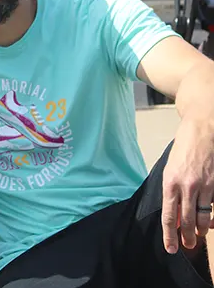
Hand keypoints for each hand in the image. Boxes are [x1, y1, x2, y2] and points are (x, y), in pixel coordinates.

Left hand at [161, 116, 213, 253]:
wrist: (201, 130)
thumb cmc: (183, 149)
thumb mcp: (170, 169)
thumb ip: (171, 192)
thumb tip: (174, 213)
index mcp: (169, 183)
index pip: (168, 216)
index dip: (169, 234)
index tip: (170, 248)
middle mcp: (185, 186)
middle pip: (185, 220)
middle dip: (187, 236)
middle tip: (188, 246)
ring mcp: (203, 185)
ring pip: (202, 215)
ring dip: (200, 228)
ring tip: (199, 235)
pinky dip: (211, 214)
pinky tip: (210, 219)